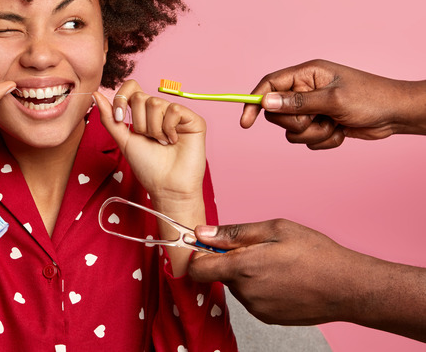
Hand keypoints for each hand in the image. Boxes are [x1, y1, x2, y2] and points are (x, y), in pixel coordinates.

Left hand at [94, 80, 206, 213]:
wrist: (166, 186)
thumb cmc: (147, 166)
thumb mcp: (123, 140)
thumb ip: (109, 118)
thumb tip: (96, 94)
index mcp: (144, 113)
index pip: (131, 88)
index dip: (122, 98)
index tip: (120, 118)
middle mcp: (161, 110)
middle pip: (140, 97)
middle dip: (138, 123)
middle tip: (149, 140)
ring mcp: (177, 113)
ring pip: (155, 103)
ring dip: (153, 129)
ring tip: (162, 143)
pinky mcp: (193, 119)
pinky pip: (174, 109)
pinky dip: (169, 128)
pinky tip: (174, 141)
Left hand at [188, 219, 364, 324]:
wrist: (349, 288)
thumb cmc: (316, 254)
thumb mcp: (274, 229)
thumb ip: (233, 233)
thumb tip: (201, 232)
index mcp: (242, 268)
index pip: (197, 269)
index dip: (198, 255)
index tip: (208, 245)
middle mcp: (245, 293)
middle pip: (220, 275)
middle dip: (231, 260)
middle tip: (260, 249)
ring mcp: (257, 309)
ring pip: (237, 286)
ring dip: (247, 274)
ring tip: (277, 264)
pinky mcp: (268, 318)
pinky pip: (252, 298)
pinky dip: (260, 288)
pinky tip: (283, 279)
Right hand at [240, 59, 417, 149]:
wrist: (396, 115)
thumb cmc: (370, 99)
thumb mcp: (332, 100)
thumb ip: (297, 102)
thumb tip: (266, 102)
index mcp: (307, 75)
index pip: (269, 85)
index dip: (254, 101)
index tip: (246, 122)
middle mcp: (306, 90)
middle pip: (277, 113)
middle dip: (296, 123)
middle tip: (317, 119)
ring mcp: (313, 108)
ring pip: (291, 131)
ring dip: (313, 134)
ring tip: (334, 125)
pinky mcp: (320, 124)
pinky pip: (306, 140)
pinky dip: (323, 140)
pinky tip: (341, 132)